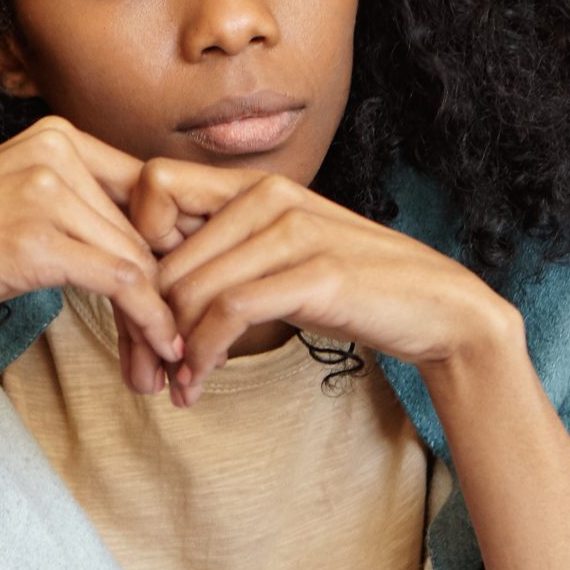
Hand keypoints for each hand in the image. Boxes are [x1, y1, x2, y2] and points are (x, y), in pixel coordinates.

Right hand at [0, 117, 183, 393]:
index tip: (183, 294)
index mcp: (55, 133)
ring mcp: (44, 191)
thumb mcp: (18, 198)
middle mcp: (55, 149)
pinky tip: (158, 350)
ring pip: (139, 259)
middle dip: (166, 291)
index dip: (173, 246)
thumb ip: (77, 201)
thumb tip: (151, 242)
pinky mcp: (37, 239)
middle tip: (173, 344)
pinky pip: (122, 282)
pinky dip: (149, 322)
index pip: (146, 188)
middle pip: (146, 228)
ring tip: (162, 361)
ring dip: (159, 318)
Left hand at [129, 159, 515, 403]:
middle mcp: (268, 194)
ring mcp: (293, 229)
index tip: (144, 299)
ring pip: (189, 287)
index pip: (153, 186)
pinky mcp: (316, 272)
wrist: (436, 307)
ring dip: (171, 348)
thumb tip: (147, 283)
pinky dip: (202, 355)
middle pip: (161, 252)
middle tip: (146, 367)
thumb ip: (220, 253)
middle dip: (144, 319)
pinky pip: (228, 312)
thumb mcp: (275, 256)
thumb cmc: (347, 285)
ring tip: (175, 384)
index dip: (134, 243)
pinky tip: (198, 385)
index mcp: (252, 184)